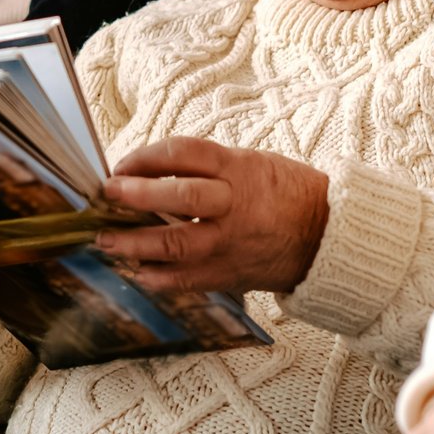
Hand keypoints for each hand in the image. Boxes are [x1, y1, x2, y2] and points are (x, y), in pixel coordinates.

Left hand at [90, 137, 330, 295]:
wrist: (326, 236)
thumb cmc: (286, 193)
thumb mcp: (251, 163)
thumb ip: (206, 167)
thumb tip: (149, 173)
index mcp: (239, 170)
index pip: (184, 154)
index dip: (146, 157)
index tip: (122, 165)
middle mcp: (233, 205)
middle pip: (179, 196)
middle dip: (136, 195)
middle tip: (108, 194)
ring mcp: (231, 243)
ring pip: (175, 243)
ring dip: (134, 243)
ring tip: (106, 240)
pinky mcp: (229, 274)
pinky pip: (186, 279)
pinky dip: (157, 277)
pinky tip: (137, 271)